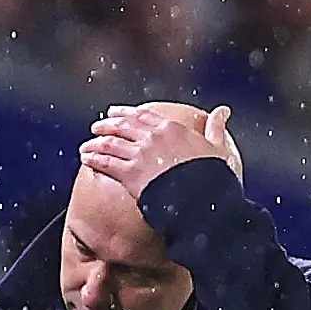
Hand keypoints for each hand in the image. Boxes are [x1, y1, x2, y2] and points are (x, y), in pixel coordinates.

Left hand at [79, 104, 233, 199]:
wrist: (201, 198)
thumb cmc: (212, 175)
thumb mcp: (217, 146)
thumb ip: (216, 127)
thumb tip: (224, 111)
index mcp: (172, 129)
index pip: (142, 116)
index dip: (125, 113)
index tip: (114, 112)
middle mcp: (152, 138)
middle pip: (122, 126)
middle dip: (106, 126)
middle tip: (97, 127)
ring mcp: (140, 155)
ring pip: (111, 144)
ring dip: (95, 144)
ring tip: (86, 146)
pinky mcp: (130, 174)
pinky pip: (106, 163)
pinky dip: (94, 159)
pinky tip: (86, 159)